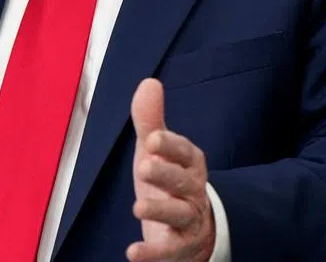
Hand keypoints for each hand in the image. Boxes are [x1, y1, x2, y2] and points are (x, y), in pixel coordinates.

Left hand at [127, 79, 214, 261]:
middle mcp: (193, 191)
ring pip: (179, 214)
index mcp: (190, 164)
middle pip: (183, 181)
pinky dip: (152, 253)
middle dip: (166, 173)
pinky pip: (170, 250)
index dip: (170, 145)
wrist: (194, 230)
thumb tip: (149, 81)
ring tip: (137, 206)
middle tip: (144, 166)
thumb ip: (151, 120)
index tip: (152, 138)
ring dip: (160, 210)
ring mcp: (189, 220)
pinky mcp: (181, 247)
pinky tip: (131, 252)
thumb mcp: (157, 151)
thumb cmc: (170, 182)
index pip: (186, 152)